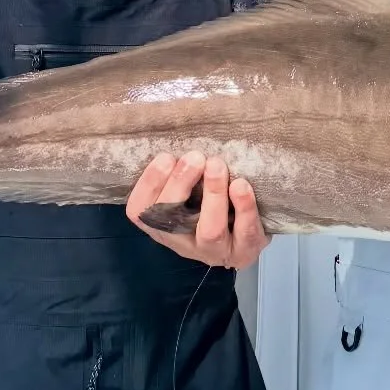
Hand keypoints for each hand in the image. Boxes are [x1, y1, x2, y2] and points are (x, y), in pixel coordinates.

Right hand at [126, 152, 268, 269]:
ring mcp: (215, 252)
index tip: (166, 157)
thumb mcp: (189, 190)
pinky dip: (244, 207)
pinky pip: (245, 233)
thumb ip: (180, 172)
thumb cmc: (212, 202)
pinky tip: (241, 185)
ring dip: (213, 194)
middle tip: (194, 157)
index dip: (149, 184)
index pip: (140, 211)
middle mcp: (184, 244)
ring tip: (217, 165)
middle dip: (181, 184)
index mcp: (162, 226)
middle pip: (172, 220)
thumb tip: (180, 137)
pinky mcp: (245, 251)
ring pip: (210, 230)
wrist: (248, 234)